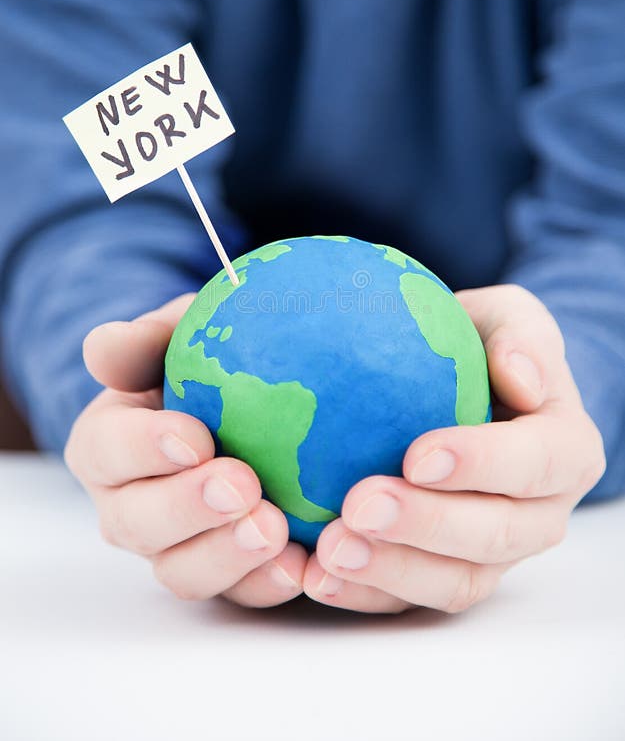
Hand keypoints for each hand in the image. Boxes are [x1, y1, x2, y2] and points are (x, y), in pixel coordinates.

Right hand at [65, 295, 306, 606]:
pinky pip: (236, 593)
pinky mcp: (222, 570)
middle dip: (187, 509)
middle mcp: (127, 503)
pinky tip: (305, 567)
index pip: (106, 449)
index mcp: (107, 443)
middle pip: (137, 523)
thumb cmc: (204, 360)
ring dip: (226, 556)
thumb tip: (103, 349)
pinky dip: (268, 584)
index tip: (196, 437)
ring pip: (181, 570)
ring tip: (274, 531)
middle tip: (242, 486)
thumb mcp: (177, 333)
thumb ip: (142, 339)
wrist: (245, 403)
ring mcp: (173, 545)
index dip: (143, 448)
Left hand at [303, 284, 605, 613]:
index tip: (417, 454)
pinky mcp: (447, 571)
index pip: (537, 463)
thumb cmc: (484, 346)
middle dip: (426, 526)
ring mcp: (495, 552)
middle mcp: (541, 512)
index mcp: (565, 449)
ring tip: (328, 551)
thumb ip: (519, 335)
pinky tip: (312, 574)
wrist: (471, 390)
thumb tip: (520, 378)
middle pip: (495, 535)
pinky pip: (411, 597)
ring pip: (455, 581)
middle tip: (358, 506)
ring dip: (391, 571)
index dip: (482, 465)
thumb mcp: (507, 317)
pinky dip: (362, 593)